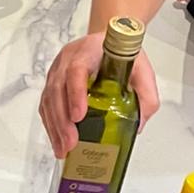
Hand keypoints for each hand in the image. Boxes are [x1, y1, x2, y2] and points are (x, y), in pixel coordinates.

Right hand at [40, 33, 161, 157]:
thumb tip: (138, 125)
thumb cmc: (122, 56)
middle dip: (63, 120)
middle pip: (58, 90)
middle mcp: (68, 60)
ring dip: (55, 127)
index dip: (75, 94)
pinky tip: (58, 141)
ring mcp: (57, 71)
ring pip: (49, 100)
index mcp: (90, 51)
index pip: (76, 70)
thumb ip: (147, 97)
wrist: (109, 43)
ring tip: (63, 149)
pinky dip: (51, 126)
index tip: (78, 116)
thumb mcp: (143, 72)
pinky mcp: (52, 84)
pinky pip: (46, 106)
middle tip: (71, 143)